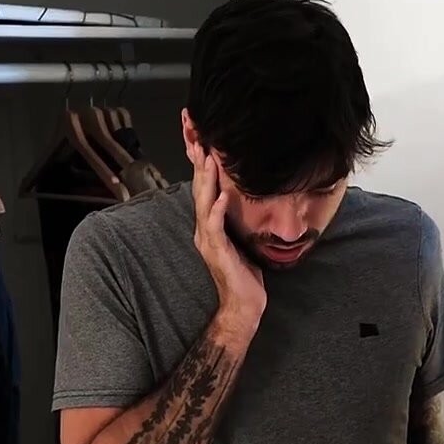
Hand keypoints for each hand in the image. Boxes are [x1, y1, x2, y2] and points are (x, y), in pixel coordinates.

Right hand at [187, 141, 265, 328]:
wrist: (243, 304)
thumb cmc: (245, 275)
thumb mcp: (242, 241)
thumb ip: (237, 221)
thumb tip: (245, 202)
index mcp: (209, 227)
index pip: (204, 191)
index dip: (201, 167)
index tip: (202, 142)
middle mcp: (203, 231)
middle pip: (199, 191)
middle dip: (198, 165)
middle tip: (197, 139)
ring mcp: (208, 241)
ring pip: (204, 204)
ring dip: (206, 181)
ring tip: (208, 159)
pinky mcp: (218, 251)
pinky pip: (215, 227)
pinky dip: (217, 210)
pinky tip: (222, 195)